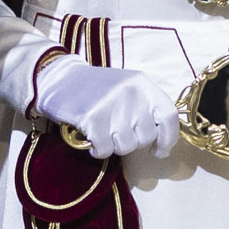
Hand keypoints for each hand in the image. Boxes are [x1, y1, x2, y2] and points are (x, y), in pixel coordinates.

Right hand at [35, 55, 178, 161]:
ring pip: (126, 146)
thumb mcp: (127, 88)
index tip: (159, 150)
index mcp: (144, 84)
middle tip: (117, 132)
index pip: (169, 118)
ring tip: (103, 132)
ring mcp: (112, 105)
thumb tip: (162, 142)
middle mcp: (132, 93)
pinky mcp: (92, 118)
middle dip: (133, 142)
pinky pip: (105, 150)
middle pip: (146, 137)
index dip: (168, 139)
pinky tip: (91, 139)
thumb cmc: (95, 89)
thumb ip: (146, 108)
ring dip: (114, 146)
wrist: (58, 79)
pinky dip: (98, 150)